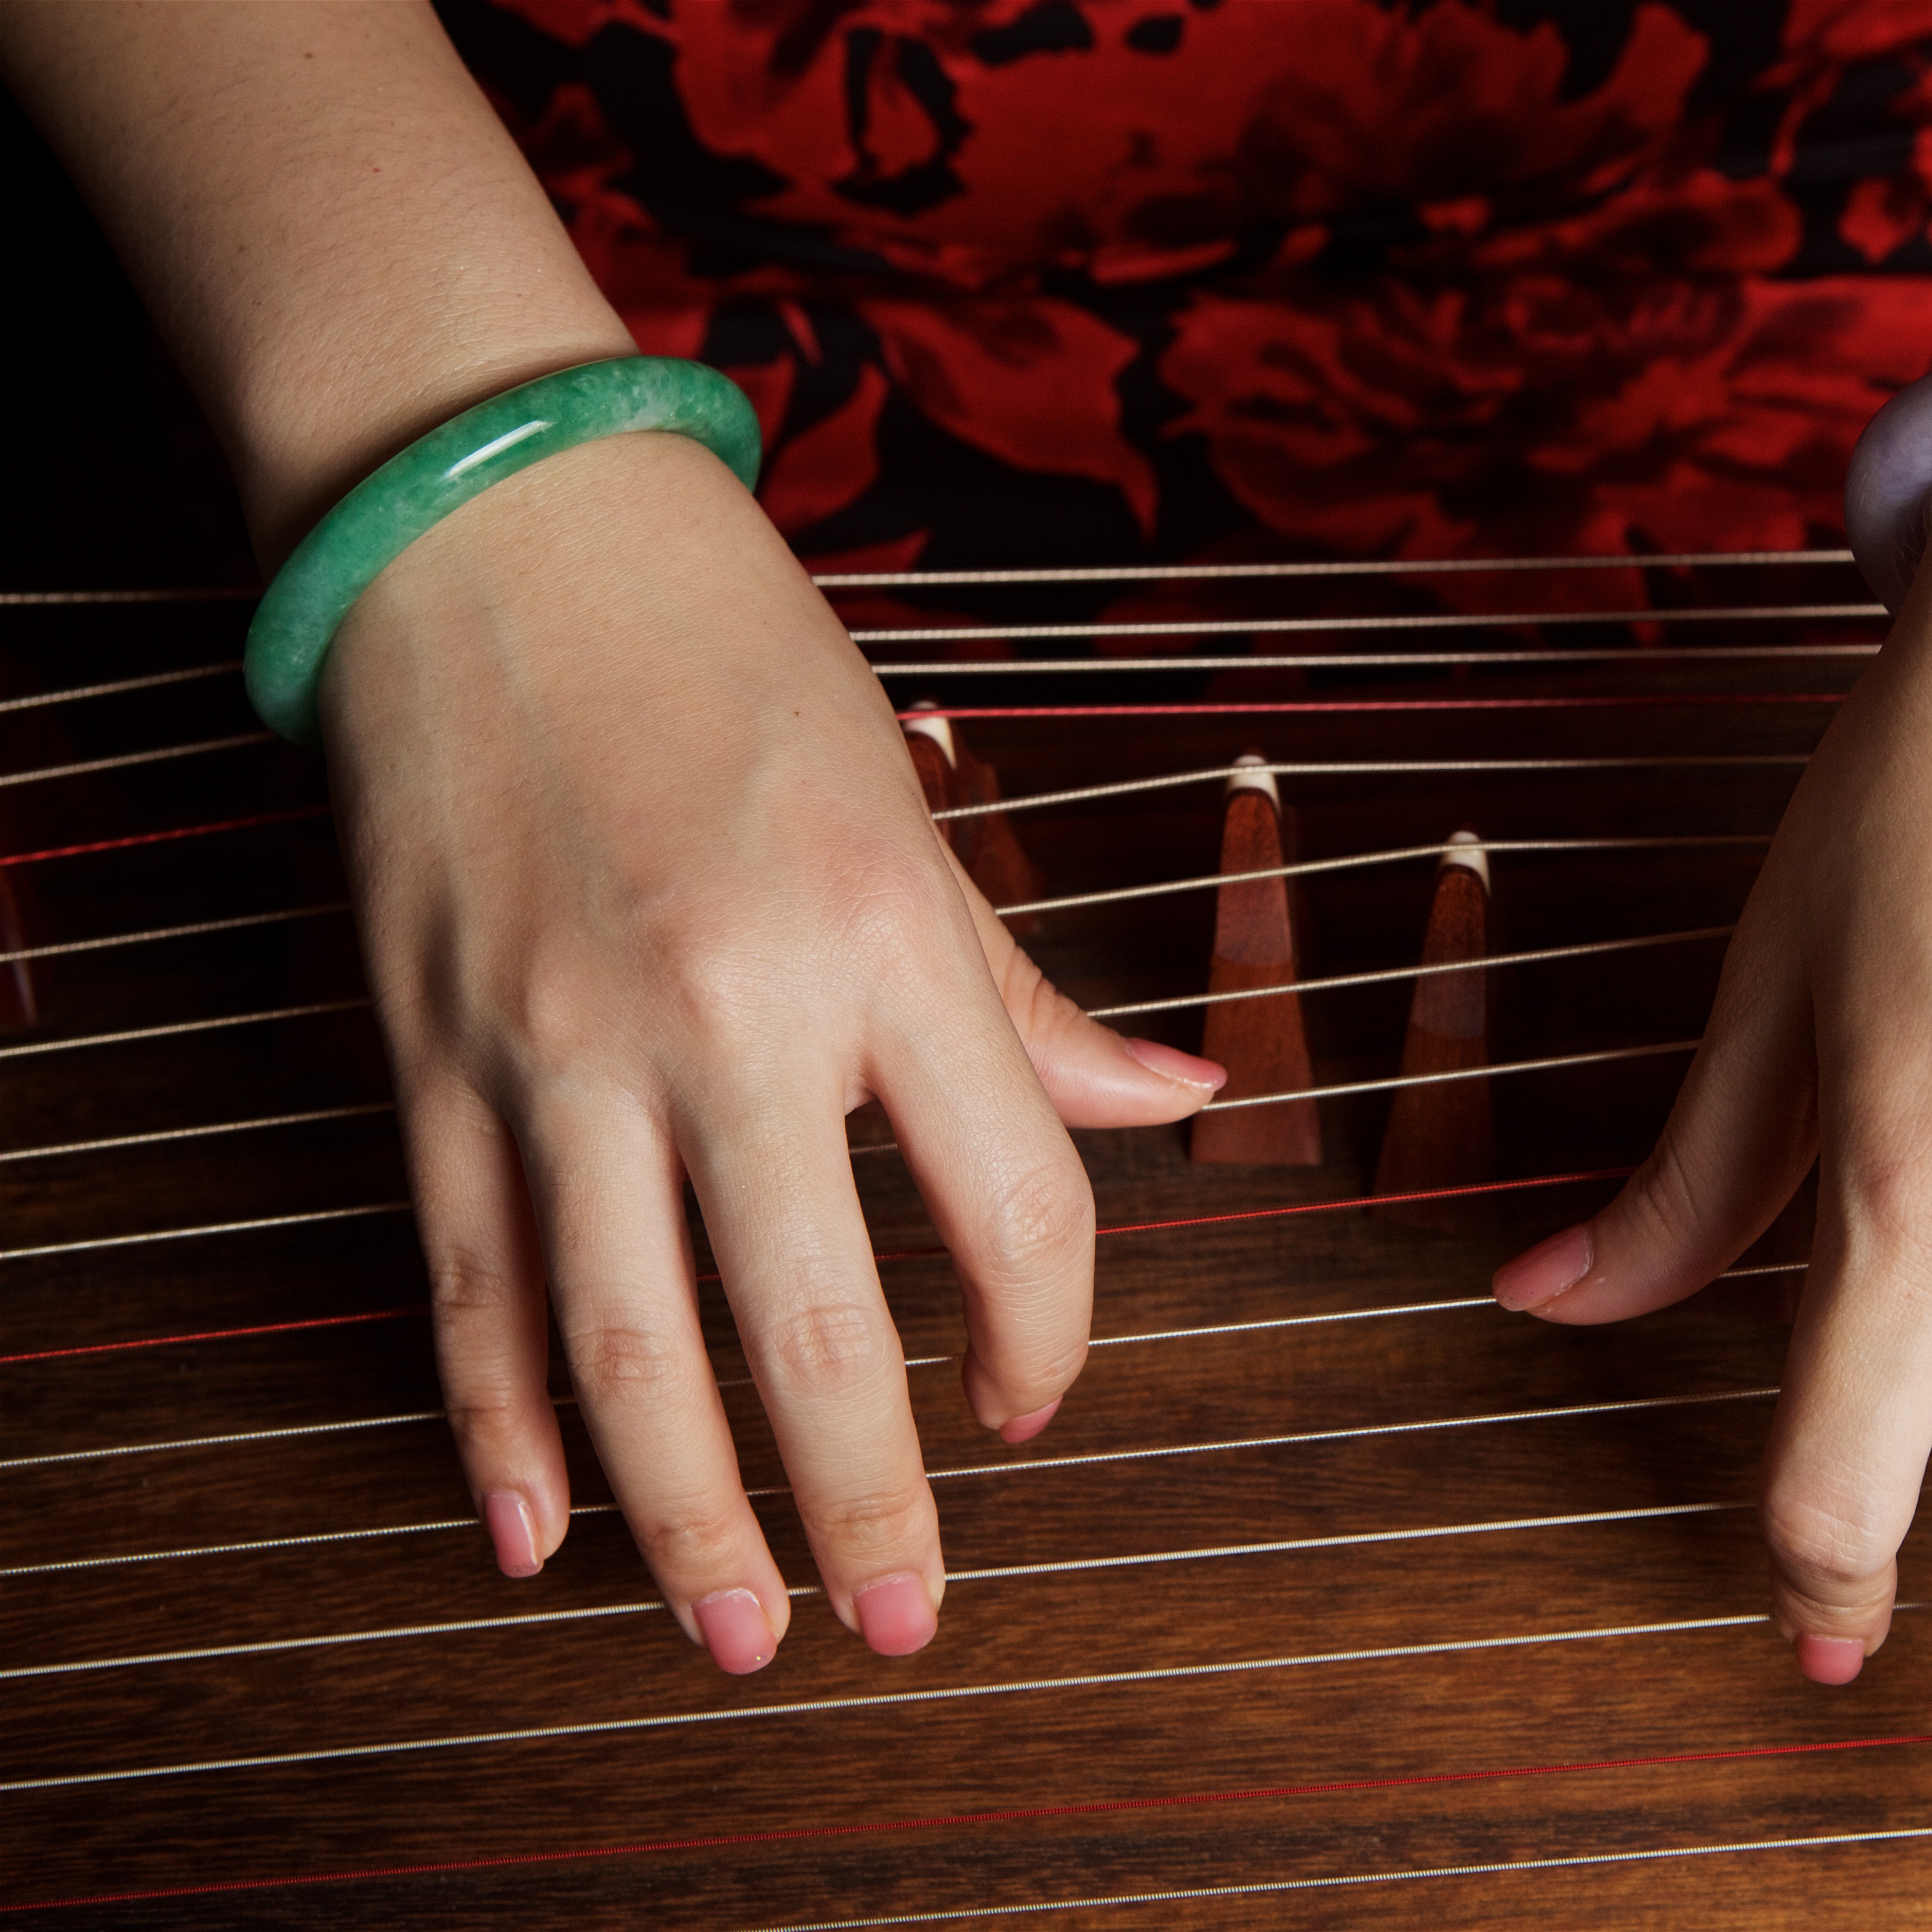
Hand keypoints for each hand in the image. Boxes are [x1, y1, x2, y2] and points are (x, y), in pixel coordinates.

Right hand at [318, 430, 1223, 1671]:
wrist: (501, 534)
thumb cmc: (736, 659)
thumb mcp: (915, 810)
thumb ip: (1032, 997)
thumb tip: (1183, 1104)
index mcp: (885, 934)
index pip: (1017, 1207)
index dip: (1049, 1341)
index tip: (1029, 1402)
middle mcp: (727, 1007)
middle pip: (816, 1331)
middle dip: (870, 1508)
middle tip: (901, 1626)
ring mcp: (559, 1043)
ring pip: (628, 1348)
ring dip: (690, 1520)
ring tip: (742, 1634)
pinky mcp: (433, 1053)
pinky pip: (472, 1281)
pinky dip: (502, 1425)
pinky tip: (544, 1534)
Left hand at [1490, 561, 1931, 1685]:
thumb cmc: (1914, 816)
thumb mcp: (1777, 1004)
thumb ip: (1685, 1189)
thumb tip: (1546, 1305)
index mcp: (1919, 1180)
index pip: (1859, 1460)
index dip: (1827, 1573)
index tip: (1803, 1632)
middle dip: (1905, 1492)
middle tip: (1851, 1536)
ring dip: (1931, 1400)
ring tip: (1876, 1389)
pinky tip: (1920, 1314)